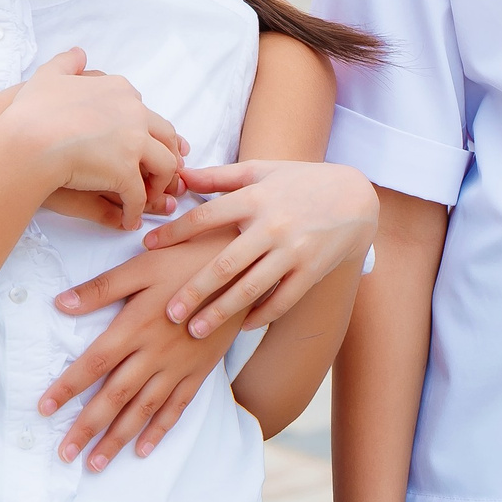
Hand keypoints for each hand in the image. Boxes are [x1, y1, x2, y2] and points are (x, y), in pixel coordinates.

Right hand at [0, 49, 184, 230]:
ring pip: (163, 166)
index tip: (147, 142)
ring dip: (159, 184)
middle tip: (163, 173)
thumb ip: (67, 63)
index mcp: (120, 90)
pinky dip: (136, 209)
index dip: (148, 130)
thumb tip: (79, 53)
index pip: (146, 111)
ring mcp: (134, 142)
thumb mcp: (48, 76)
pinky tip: (129, 219)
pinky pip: (139, 195)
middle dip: (167, 155)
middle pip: (165, 137)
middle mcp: (135, 113)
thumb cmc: (30, 110)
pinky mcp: (126, 172)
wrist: (26, 139)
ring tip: (148, 198)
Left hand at [34, 240, 238, 467]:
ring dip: (118, 438)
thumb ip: (102, 287)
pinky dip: (159, 430)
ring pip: (143, 409)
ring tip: (96, 464)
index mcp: (134, 326)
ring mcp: (179, 366)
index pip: (93, 363)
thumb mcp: (142, 265)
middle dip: (87, 428)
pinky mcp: (200, 371)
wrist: (242, 271)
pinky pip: (177, 407)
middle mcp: (154, 353)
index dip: (67, 387)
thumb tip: (61, 303)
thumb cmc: (186, 261)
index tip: (44, 409)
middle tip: (64, 453)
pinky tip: (143, 450)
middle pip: (114, 396)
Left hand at [140, 161, 379, 337]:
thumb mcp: (262, 171)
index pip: (205, 216)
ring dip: (220, 313)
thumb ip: (220, 176)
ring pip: (250, 289)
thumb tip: (182, 176)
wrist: (354, 198)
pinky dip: (259, 316)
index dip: (174, 232)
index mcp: (255, 198)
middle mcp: (272, 226)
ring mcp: (293, 252)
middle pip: (224, 264)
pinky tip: (240, 327)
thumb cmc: (301, 182)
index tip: (147, 247)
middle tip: (168, 313)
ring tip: (195, 331)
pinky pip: (281, 301)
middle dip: (193, 290)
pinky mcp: (310, 272)